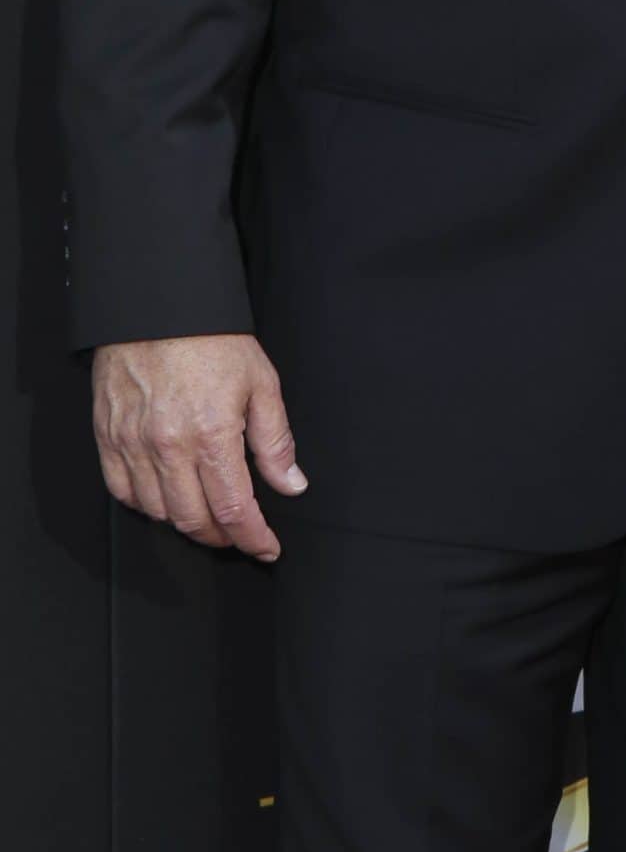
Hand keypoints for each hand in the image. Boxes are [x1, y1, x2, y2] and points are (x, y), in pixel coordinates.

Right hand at [91, 334, 306, 561]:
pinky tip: (167, 499)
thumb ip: (275, 441)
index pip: (234, 510)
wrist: (157, 304)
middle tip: (240, 534)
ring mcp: (133, 444)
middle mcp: (168, 447)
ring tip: (209, 517)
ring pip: (158, 512)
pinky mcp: (108, 437)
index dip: (253, 538)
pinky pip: (122, 491)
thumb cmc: (211, 339)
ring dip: (187, 524)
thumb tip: (291, 484)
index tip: (267, 547)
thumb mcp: (261, 383)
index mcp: (211, 435)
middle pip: (194, 521)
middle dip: (223, 537)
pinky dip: (146, 505)